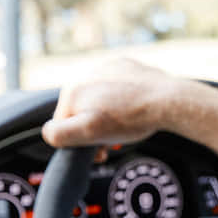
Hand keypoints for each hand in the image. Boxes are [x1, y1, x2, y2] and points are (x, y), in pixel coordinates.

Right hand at [42, 58, 177, 148]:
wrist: (168, 100)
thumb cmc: (131, 118)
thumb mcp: (89, 132)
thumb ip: (60, 134)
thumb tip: (49, 133)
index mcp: (72, 90)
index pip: (63, 125)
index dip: (80, 142)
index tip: (100, 151)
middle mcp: (85, 74)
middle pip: (81, 111)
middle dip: (94, 128)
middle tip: (113, 141)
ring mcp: (107, 67)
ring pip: (99, 99)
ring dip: (108, 114)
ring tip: (126, 124)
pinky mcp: (126, 66)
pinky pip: (117, 87)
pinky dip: (122, 99)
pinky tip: (134, 108)